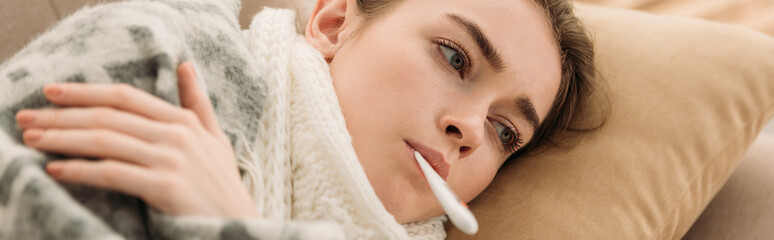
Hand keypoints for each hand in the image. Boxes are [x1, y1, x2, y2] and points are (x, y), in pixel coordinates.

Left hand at [15, 62, 258, 217]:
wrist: (238, 226)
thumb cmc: (222, 186)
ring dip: (63, 139)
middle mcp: (177, 134)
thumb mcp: (215, 138)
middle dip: (63, 115)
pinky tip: (56, 169)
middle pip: (109, 116)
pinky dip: (80, 169)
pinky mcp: (165, 187)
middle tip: (27, 117)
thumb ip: (197, 103)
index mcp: (184, 120)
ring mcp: (172, 160)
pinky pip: (112, 172)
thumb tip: (185, 66)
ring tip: (33, 140)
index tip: (52, 92)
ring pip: (105, 141)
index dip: (86, 92)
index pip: (126, 97)